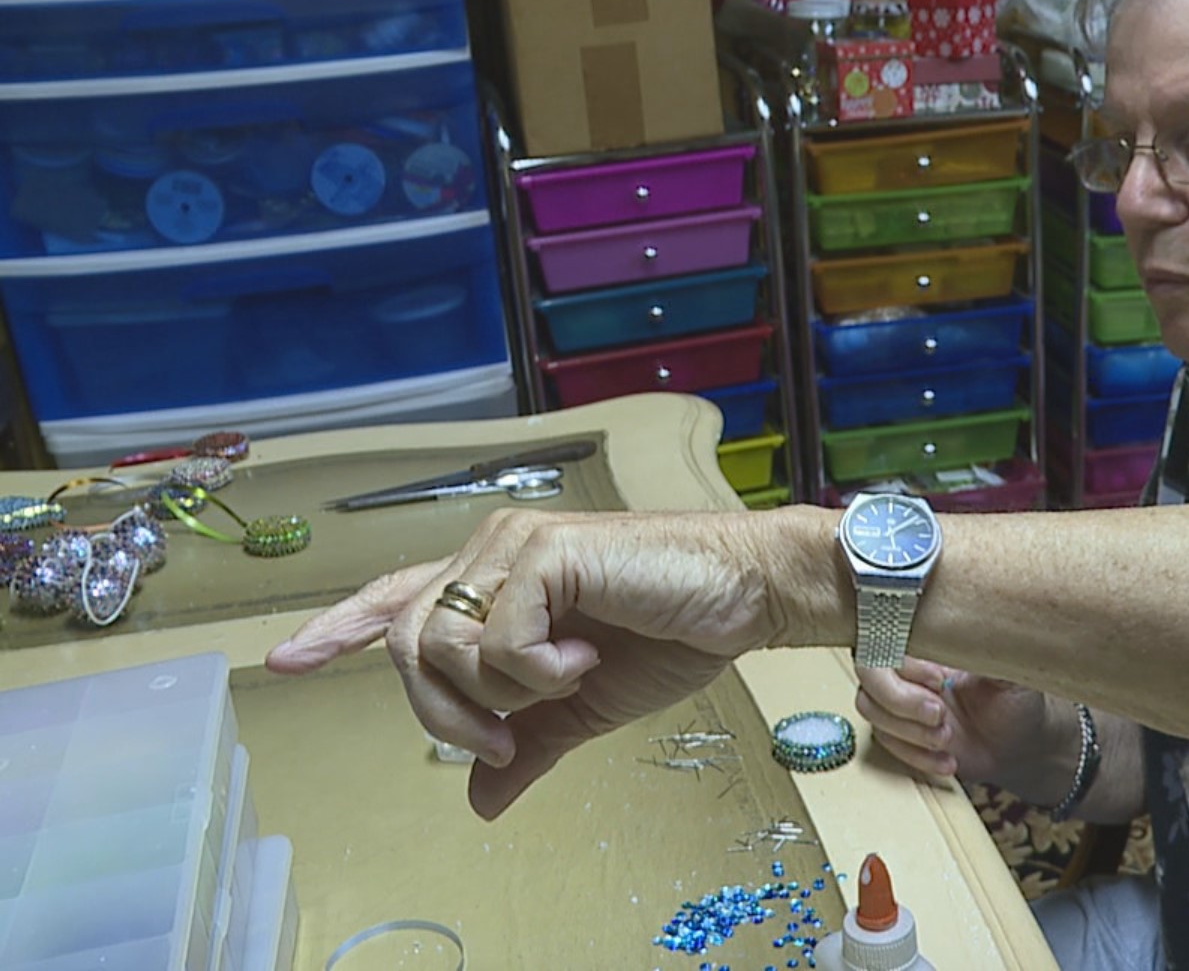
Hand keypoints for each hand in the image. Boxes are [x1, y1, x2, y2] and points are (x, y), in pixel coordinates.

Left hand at [267, 508, 780, 818]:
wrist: (743, 597)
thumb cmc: (675, 632)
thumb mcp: (586, 707)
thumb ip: (530, 745)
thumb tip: (482, 801)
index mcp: (498, 582)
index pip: (397, 598)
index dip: (339, 628)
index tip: (287, 660)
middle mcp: (494, 552)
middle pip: (406, 643)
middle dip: (443, 711)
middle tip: (507, 742)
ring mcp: (515, 546)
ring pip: (442, 644)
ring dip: (499, 693)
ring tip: (566, 685)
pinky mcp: (546, 551)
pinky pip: (498, 638)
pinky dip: (538, 671)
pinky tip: (587, 659)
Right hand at [854, 658, 1071, 797]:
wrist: (1022, 746)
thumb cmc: (1018, 702)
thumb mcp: (1012, 673)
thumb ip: (993, 650)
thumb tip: (982, 623)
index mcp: (931, 647)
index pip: (889, 640)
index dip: (906, 663)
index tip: (940, 679)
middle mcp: (910, 672)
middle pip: (869, 677)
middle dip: (901, 700)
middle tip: (939, 714)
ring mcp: (902, 704)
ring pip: (871, 710)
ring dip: (907, 730)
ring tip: (946, 737)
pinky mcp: (903, 735)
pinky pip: (886, 743)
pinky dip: (916, 755)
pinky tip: (946, 759)